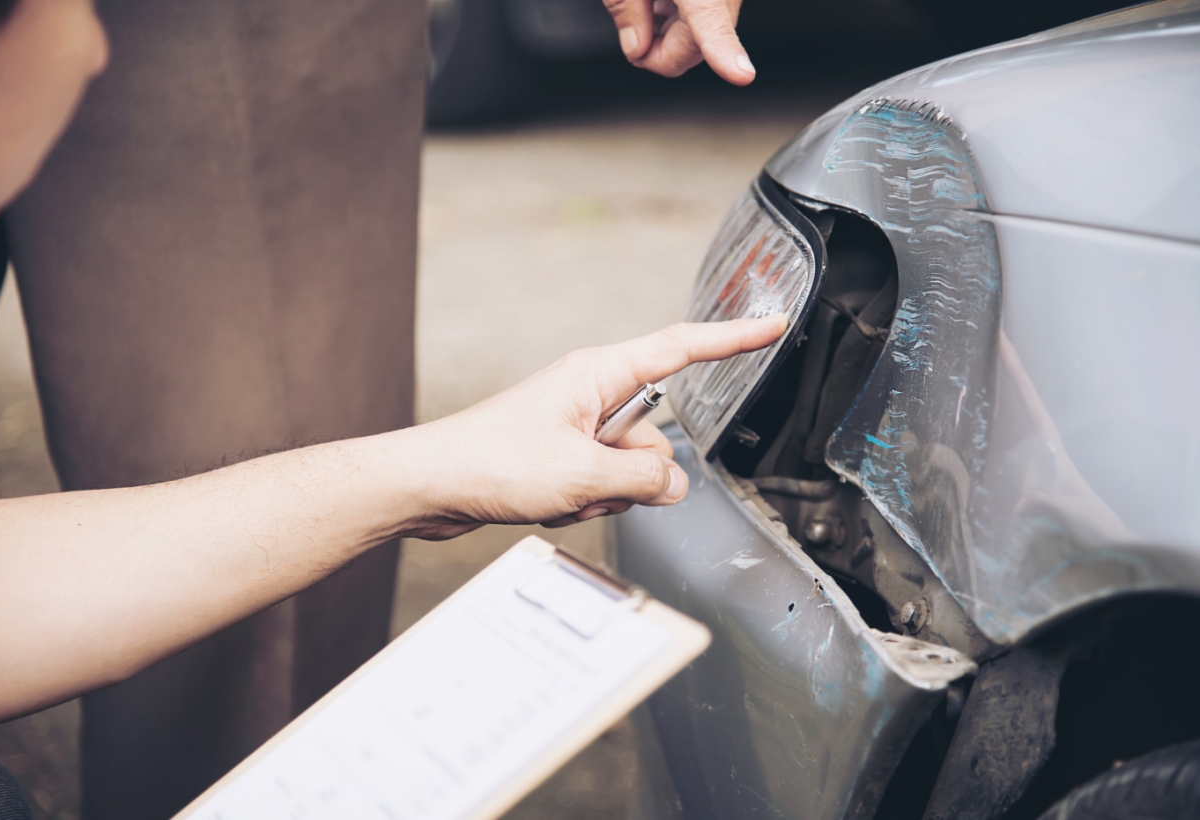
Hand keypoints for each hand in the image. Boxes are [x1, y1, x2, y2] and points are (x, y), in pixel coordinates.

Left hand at [406, 316, 785, 537]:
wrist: (430, 485)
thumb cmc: (489, 462)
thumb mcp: (582, 473)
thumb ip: (645, 475)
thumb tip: (675, 482)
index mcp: (597, 374)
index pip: (681, 348)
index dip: (732, 339)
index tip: (772, 325)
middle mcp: (589, 393)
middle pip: (655, 433)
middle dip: (635, 472)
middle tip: (591, 484)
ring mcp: (574, 425)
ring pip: (628, 467)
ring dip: (604, 493)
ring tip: (558, 495)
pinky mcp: (560, 454)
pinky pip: (599, 483)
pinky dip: (581, 501)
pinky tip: (545, 504)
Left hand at [603, 0, 753, 84]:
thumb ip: (624, 9)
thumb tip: (636, 47)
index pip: (712, 23)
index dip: (725, 52)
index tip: (741, 75)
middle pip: (694, 48)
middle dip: (659, 48)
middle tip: (633, 25)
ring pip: (698, 40)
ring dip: (667, 32)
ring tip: (649, 1)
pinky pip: (702, 23)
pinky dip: (677, 19)